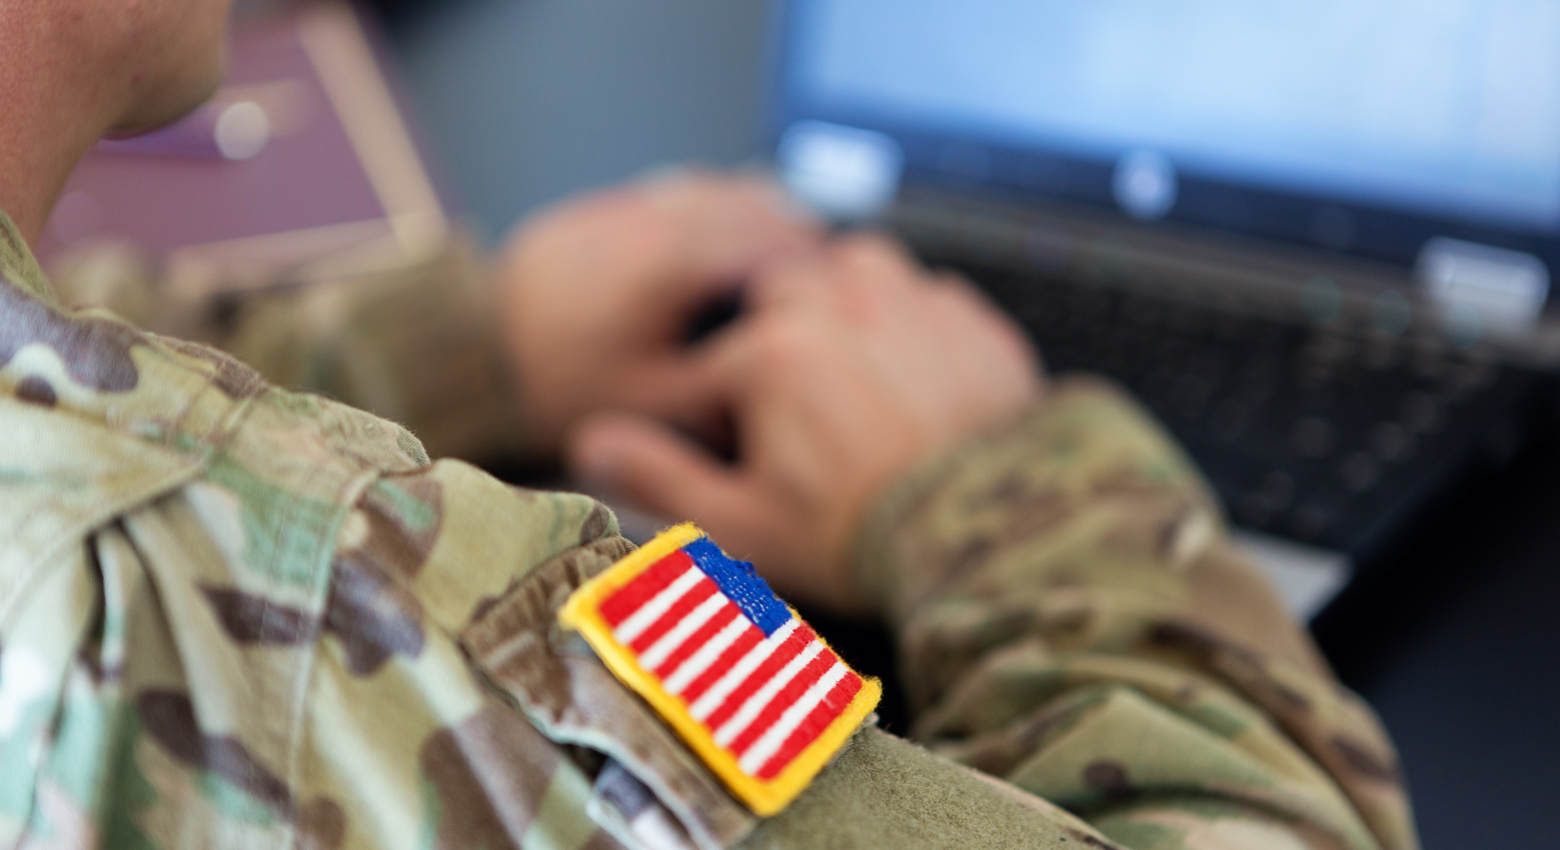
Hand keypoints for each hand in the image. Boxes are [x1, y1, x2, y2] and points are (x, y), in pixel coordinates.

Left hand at [498, 172, 821, 454]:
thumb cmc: (560, 391)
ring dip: (746, 209)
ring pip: (701, 191)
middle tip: (821, 255)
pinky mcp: (585, 216)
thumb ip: (724, 383)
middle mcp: (645, 224)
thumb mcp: (652, 406)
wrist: (467, 361)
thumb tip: (780, 371)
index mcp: (667, 267)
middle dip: (786, 225)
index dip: (807, 260)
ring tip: (780, 236)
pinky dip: (700, 207)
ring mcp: (612, 213)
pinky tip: (715, 232)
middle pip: (739, 203)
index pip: (762, 241)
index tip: (835, 280)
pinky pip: (660, 195)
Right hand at [570, 235, 1043, 612]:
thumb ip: (661, 476)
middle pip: (781, 290)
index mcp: (771, 356)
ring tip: (849, 361)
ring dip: (843, 298)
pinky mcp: (973, 322)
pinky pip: (929, 293)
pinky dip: (912, 319)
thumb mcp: (743, 525)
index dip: (716, 412)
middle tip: (791, 396)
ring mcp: (914, 305)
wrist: (998, 538)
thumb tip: (591, 443)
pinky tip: (916, 374)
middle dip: (774, 331)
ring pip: (858, 265)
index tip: (737, 449)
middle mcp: (840, 307)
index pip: (713, 366)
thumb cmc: (863, 538)